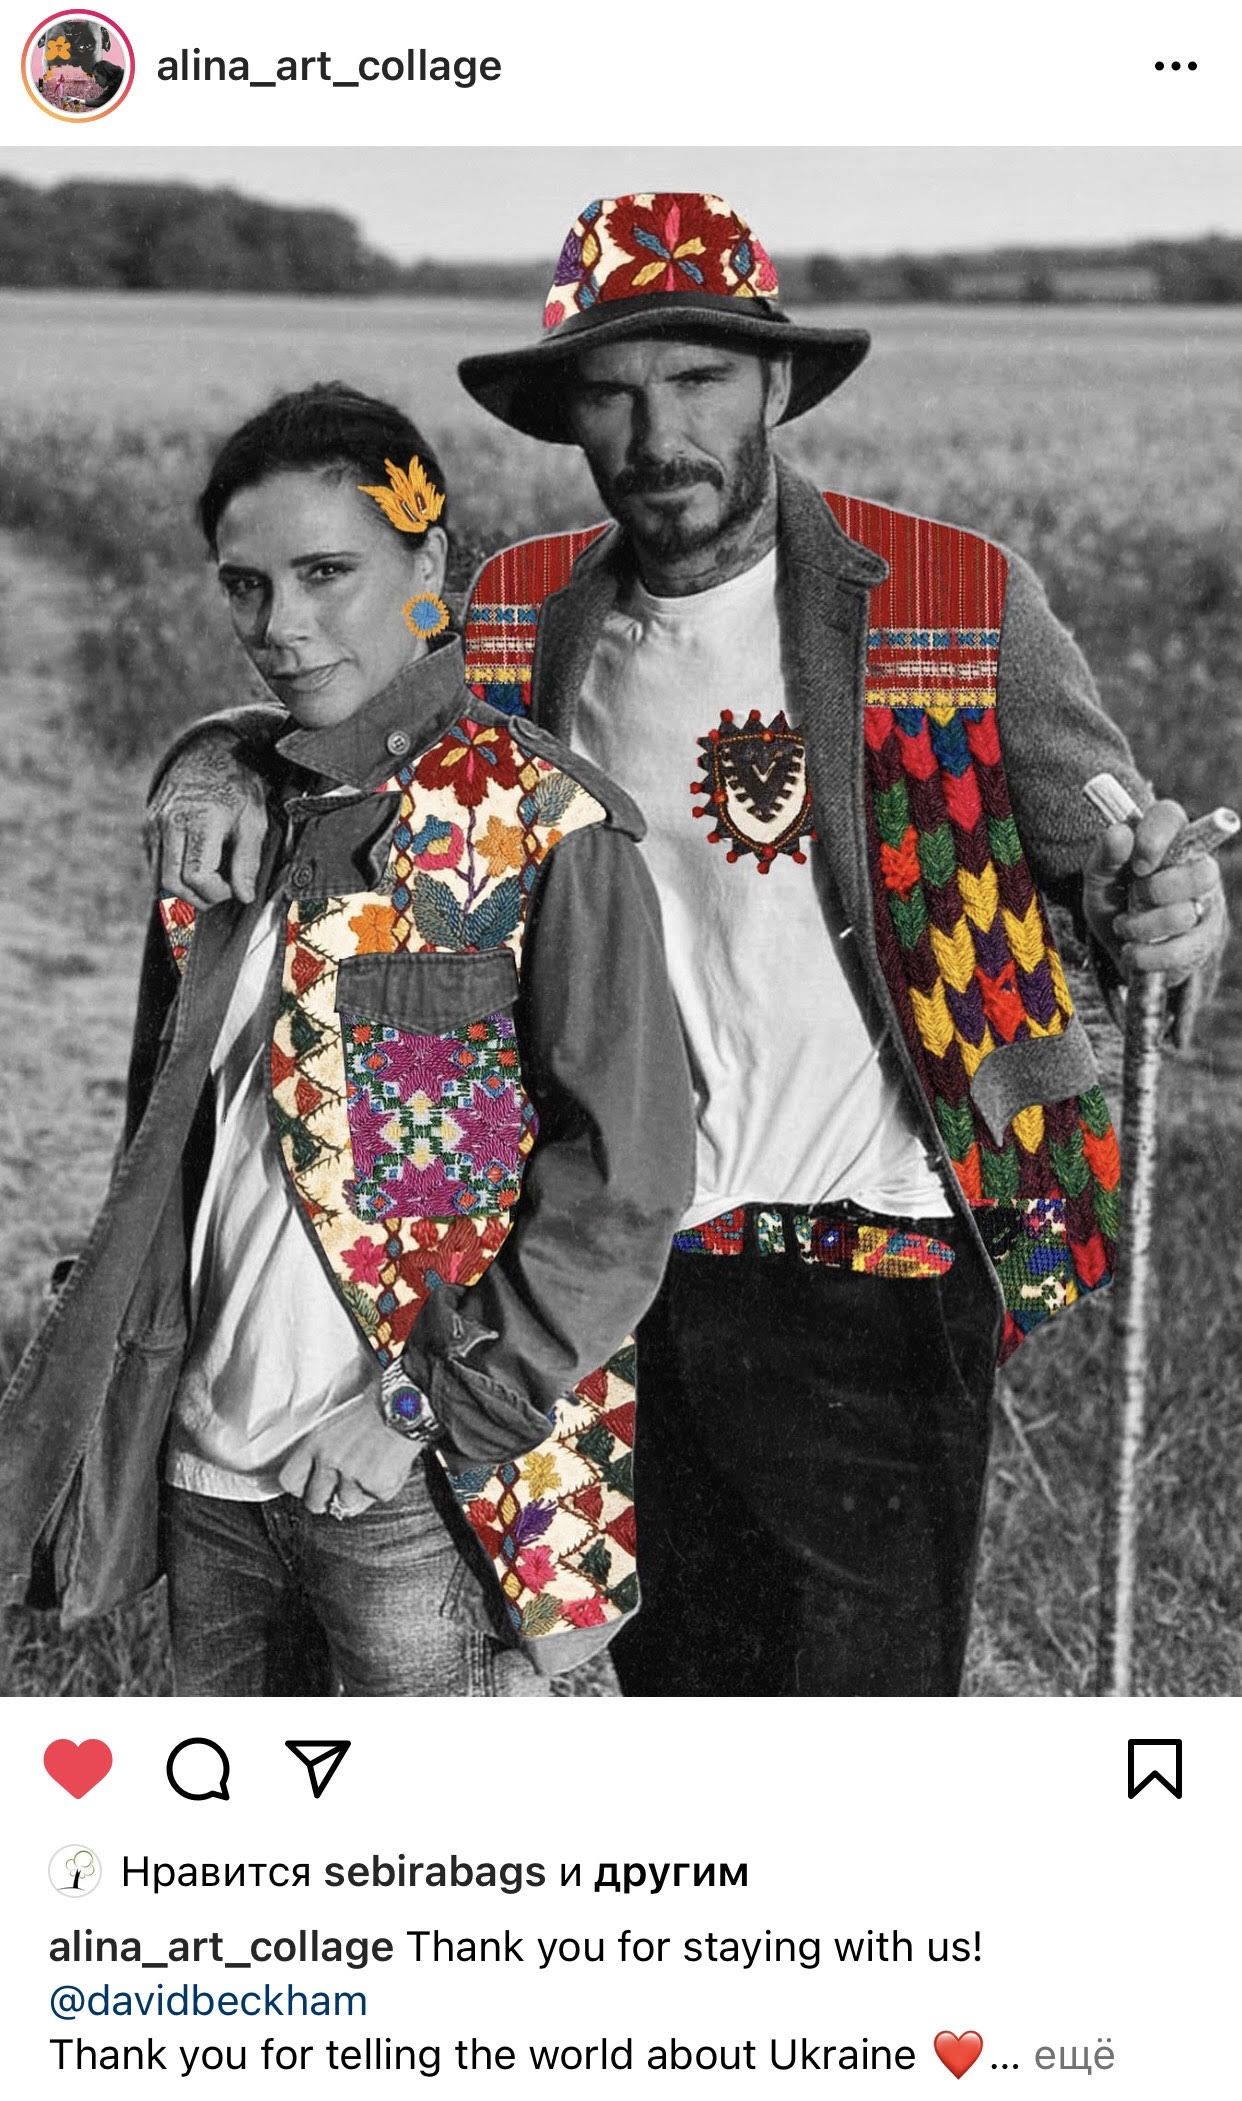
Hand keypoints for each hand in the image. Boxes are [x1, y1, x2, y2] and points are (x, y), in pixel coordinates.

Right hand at [143, 733, 268, 907]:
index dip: (216, 892)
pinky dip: (174, 876)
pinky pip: (155, 867)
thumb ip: (248, 861)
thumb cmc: (236, 788)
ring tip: (210, 879)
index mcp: (200, 820)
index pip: (196, 876)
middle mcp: (170, 822)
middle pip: (174, 884)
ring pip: (159, 880)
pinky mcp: (147, 829)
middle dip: (200, 898)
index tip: (233, 887)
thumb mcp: (253, 820)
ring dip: (185, 891)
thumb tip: (244, 896)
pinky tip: (195, 865)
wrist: (209, 756)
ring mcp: (154, 826)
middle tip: (221, 890)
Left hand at [277, 1395, 417, 1515]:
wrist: (407, 1400)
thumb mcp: (337, 1420)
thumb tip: (319, 1473)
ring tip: (370, 1470)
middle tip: (340, 1488)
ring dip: (358, 1493)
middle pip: (314, 1502)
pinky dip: (384, 1486)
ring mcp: (354, 1475)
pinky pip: (376, 1498)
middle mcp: (330, 1461)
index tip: (309, 1486)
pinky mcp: (378, 1485)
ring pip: (346, 1505)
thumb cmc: (376, 1403)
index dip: (300, 1487)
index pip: (289, 1481)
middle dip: (326, 1499)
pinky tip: (388, 1466)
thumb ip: (324, 1450)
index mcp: (316, 1443)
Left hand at [1082, 799, 1226, 987]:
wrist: (1123, 945)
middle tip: (1135, 897)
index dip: (1154, 839)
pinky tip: (1133, 951)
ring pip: (1185, 915)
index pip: (1171, 818)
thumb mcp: (1100, 880)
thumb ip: (1105, 856)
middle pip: (1201, 872)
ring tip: (1124, 927)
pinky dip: (1148, 956)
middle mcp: (1197, 867)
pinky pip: (1183, 951)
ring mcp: (1207, 904)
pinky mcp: (1206, 940)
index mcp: (1168, 838)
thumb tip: (1120, 834)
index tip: (1138, 864)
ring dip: (1142, 927)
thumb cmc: (1116, 900)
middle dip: (1156, 890)